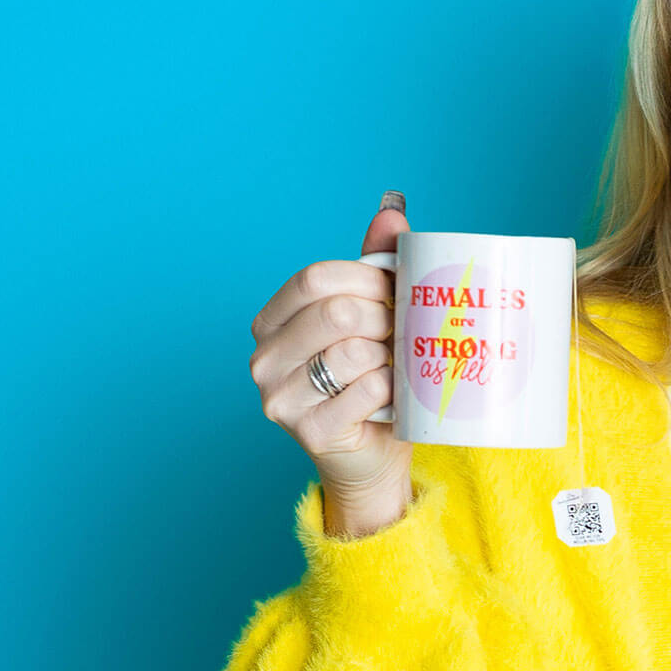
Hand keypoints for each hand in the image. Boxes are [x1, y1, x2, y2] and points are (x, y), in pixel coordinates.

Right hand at [249, 196, 411, 536]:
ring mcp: (279, 398)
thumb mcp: (372, 318)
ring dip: (389, 356)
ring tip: (399, 366)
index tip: (398, 289)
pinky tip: (394, 396)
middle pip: (334, 312)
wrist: (372, 460)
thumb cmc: (373, 383)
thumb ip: (373, 265)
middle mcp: (264, 357)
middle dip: (383, 317)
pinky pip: (363, 392)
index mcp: (272, 321)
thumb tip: (392, 210)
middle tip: (406, 332)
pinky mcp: (309, 432)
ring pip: (350, 353)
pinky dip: (390, 390)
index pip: (315, 277)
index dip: (365, 277)